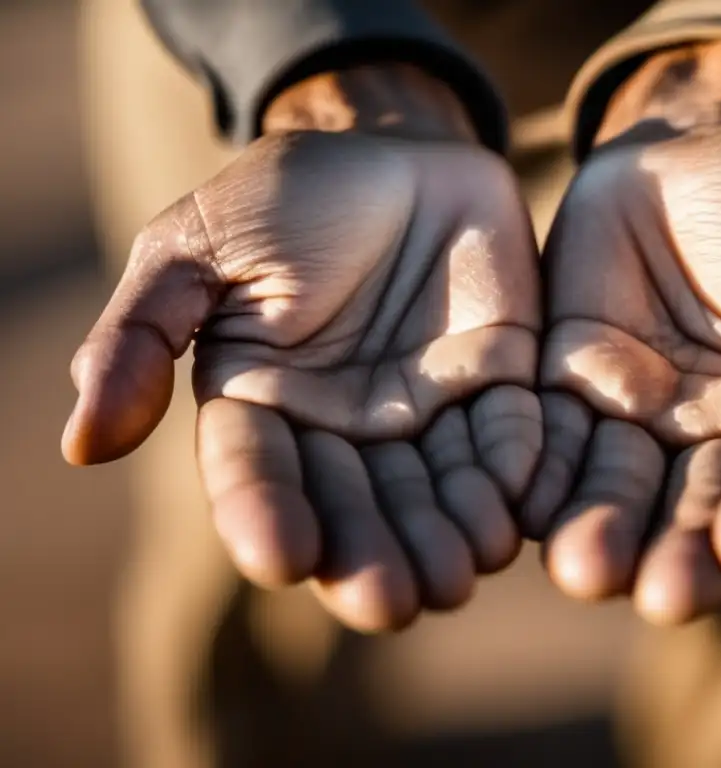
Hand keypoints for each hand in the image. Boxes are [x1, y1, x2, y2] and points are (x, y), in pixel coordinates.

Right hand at [63, 66, 541, 631]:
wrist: (392, 146)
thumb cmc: (283, 196)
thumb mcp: (195, 249)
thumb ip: (141, 337)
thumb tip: (81, 444)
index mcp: (264, 406)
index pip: (257, 475)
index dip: (264, 517)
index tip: (281, 558)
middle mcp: (345, 429)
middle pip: (355, 508)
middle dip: (371, 556)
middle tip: (389, 601)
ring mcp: (425, 412)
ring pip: (437, 492)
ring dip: (449, 538)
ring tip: (459, 574)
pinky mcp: (497, 385)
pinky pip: (509, 436)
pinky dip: (514, 474)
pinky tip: (518, 512)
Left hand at [525, 43, 720, 624]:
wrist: (679, 154)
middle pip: (702, 507)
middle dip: (681, 552)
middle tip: (658, 595)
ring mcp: (642, 418)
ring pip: (622, 489)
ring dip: (603, 531)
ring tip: (581, 570)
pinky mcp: (571, 391)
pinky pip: (553, 440)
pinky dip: (539, 475)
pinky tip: (521, 508)